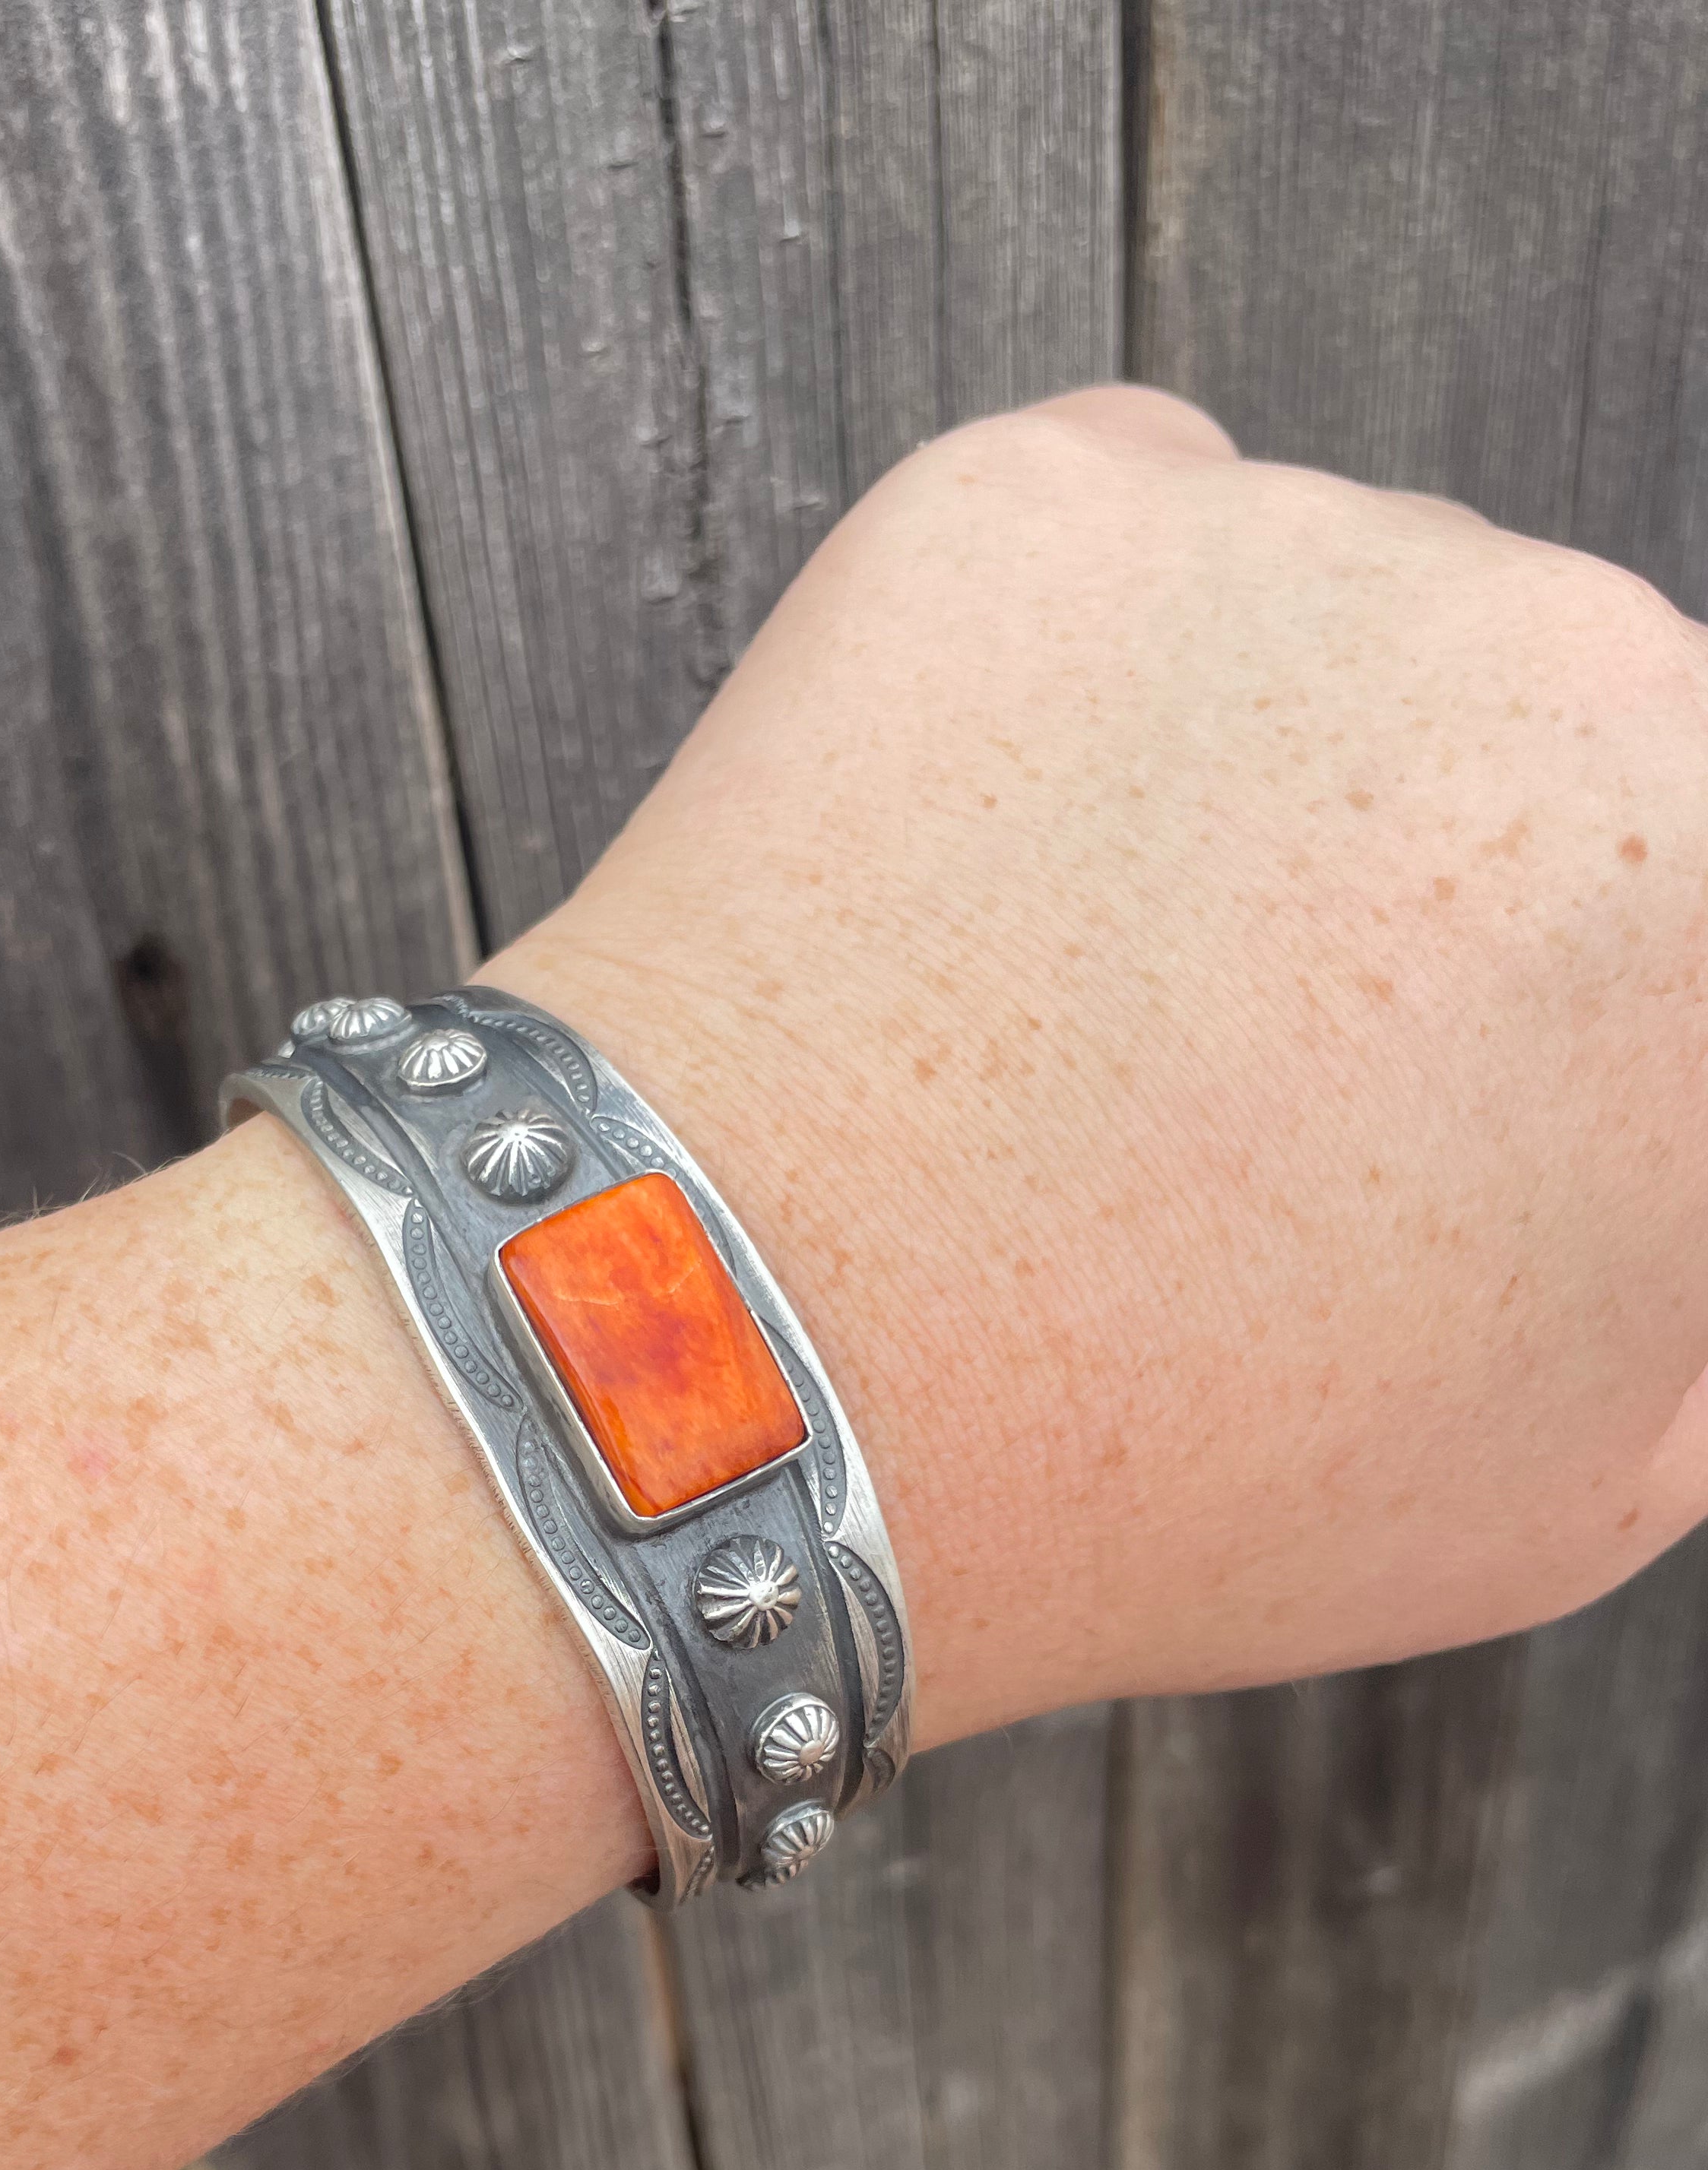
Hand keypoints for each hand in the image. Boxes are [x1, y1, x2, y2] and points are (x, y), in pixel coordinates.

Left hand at [492, 384, 1707, 1735]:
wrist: (755, 1387)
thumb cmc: (1162, 1469)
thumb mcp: (1583, 1466)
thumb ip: (1690, 1259)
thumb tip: (1655, 1120)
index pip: (1668, 922)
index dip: (1567, 1026)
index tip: (1455, 1100)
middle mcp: (1577, 669)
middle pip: (1549, 738)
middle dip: (1446, 888)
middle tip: (1252, 1079)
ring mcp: (1301, 547)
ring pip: (1334, 638)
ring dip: (1259, 782)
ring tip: (1076, 1013)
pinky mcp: (1046, 500)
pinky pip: (1123, 566)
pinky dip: (1070, 692)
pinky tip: (978, 888)